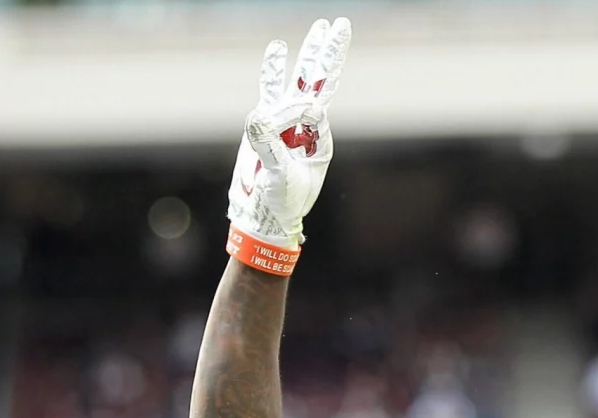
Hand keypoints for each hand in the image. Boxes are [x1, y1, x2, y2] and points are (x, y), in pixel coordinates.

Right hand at [228, 17, 351, 250]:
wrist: (267, 215)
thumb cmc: (282, 201)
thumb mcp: (280, 176)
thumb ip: (269, 147)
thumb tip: (257, 116)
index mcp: (317, 135)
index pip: (312, 105)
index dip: (296, 111)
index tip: (284, 132)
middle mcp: (304, 122)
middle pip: (320, 78)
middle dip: (329, 51)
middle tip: (340, 23)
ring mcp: (285, 119)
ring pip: (300, 76)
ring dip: (309, 51)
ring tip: (322, 25)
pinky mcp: (265, 123)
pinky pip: (270, 89)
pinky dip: (272, 68)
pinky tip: (278, 47)